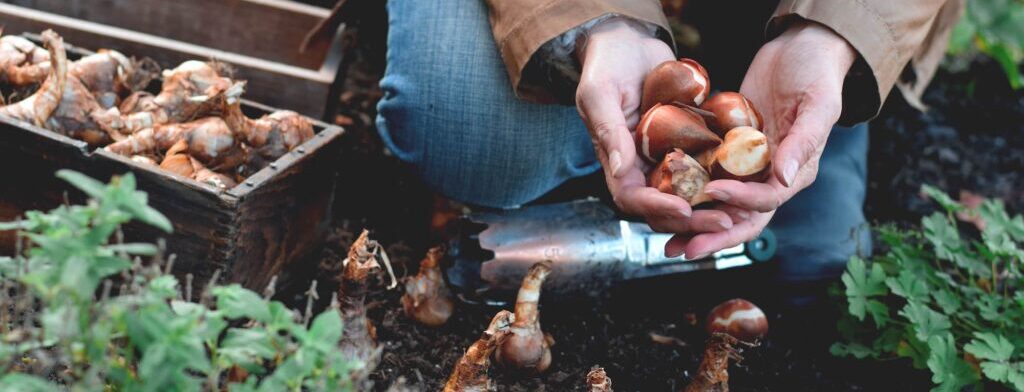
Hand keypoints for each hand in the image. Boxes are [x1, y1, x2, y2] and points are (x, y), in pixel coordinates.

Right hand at [576, 18, 733, 234]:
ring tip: (739, 213)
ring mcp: (664, 156)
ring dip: (711, 207)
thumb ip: (608, 131)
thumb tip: (622, 171)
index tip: (683, 208)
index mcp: (615, 160)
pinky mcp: (686, 143)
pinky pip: (704, 168)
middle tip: (724, 221)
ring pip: (687, 194)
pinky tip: (748, 184)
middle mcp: (640, 165)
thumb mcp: (600, 93)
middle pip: (664, 206)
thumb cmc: (607, 63)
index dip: (656, 208)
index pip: (632, 197)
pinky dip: (723, 180)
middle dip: (692, 219)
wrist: (629, 40)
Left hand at [665, 21, 856, 258]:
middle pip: (739, 218)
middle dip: (710, 236)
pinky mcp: (728, 150)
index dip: (740, 203)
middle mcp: (770, 177)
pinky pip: (706, 175)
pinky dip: (686, 190)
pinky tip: (660, 196)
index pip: (766, 202)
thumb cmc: (817, 73)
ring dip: (693, 222)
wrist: (801, 48)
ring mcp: (747, 166)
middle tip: (680, 249)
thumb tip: (782, 178)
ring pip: (719, 205)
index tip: (714, 193)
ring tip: (663, 235)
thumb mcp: (819, 103)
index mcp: (795, 173)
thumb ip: (803, 141)